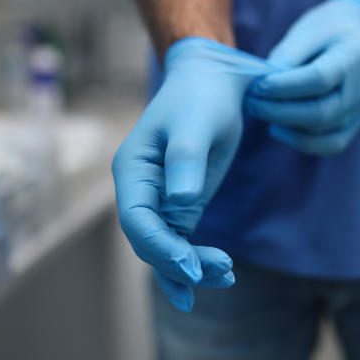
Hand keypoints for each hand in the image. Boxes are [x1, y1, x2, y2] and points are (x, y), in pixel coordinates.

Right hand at [112, 38, 271, 310]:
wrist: (215, 81)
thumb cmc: (201, 97)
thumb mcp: (196, 125)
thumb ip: (185, 162)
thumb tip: (180, 203)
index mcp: (132, 170)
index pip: (136, 221)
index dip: (161, 248)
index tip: (191, 266)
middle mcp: (140, 189)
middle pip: (150, 242)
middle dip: (180, 263)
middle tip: (222, 273)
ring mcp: (159, 199)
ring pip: (166, 247)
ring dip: (192, 268)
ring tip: (227, 276)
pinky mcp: (181, 204)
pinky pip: (181, 241)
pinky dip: (195, 262)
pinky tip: (218, 277)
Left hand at [246, 0, 359, 154]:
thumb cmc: (330, 27)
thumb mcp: (308, 30)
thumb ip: (287, 56)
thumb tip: (263, 84)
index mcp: (355, 55)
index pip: (319, 79)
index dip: (284, 87)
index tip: (256, 86)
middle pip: (322, 112)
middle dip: (279, 111)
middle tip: (250, 103)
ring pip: (324, 133)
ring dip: (287, 125)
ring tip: (261, 111)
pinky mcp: (359, 121)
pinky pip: (331, 143)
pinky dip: (302, 141)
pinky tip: (279, 127)